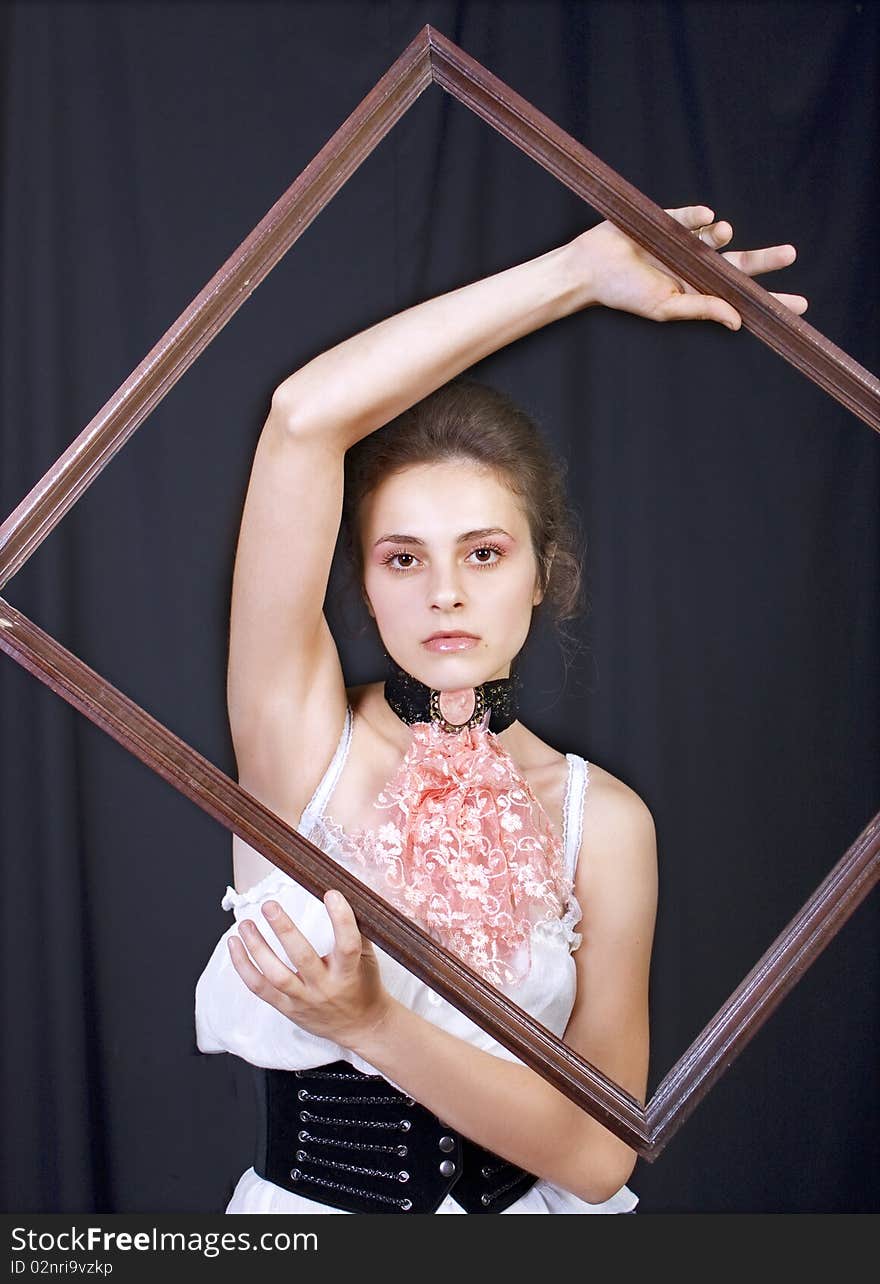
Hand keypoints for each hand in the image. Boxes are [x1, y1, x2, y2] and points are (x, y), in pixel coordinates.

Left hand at [227, 890, 391, 1049]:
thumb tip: (346, 892)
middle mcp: (325, 987)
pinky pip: (259, 988)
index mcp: (349, 972)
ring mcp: (303, 999)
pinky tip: (235, 944)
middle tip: (269, 905)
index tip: (331, 894)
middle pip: (302, 958)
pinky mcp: (286, 1007)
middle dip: (284, 929)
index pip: (347, 945)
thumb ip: (357, 929)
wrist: (359, 1025)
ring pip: (275, 975)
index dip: (341, 919)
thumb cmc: (363, 985)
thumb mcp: (368, 957)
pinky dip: (243, 966)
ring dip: (257, 947)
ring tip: (245, 924)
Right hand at [573, 204, 807, 330]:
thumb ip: (702, 308)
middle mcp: (694, 267)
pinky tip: (707, 217)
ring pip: (718, 237)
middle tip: (790, 254)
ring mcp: (683, 244)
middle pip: (739, 265)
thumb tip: (737, 320)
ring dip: (723, 235)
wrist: (589, 266)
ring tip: (722, 233)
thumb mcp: (666, 306)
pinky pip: (693, 216)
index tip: (799, 306)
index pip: (738, 296)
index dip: (767, 301)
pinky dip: (702, 216)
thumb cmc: (623, 293)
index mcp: (695, 290)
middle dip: (765, 261)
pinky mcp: (669, 221)